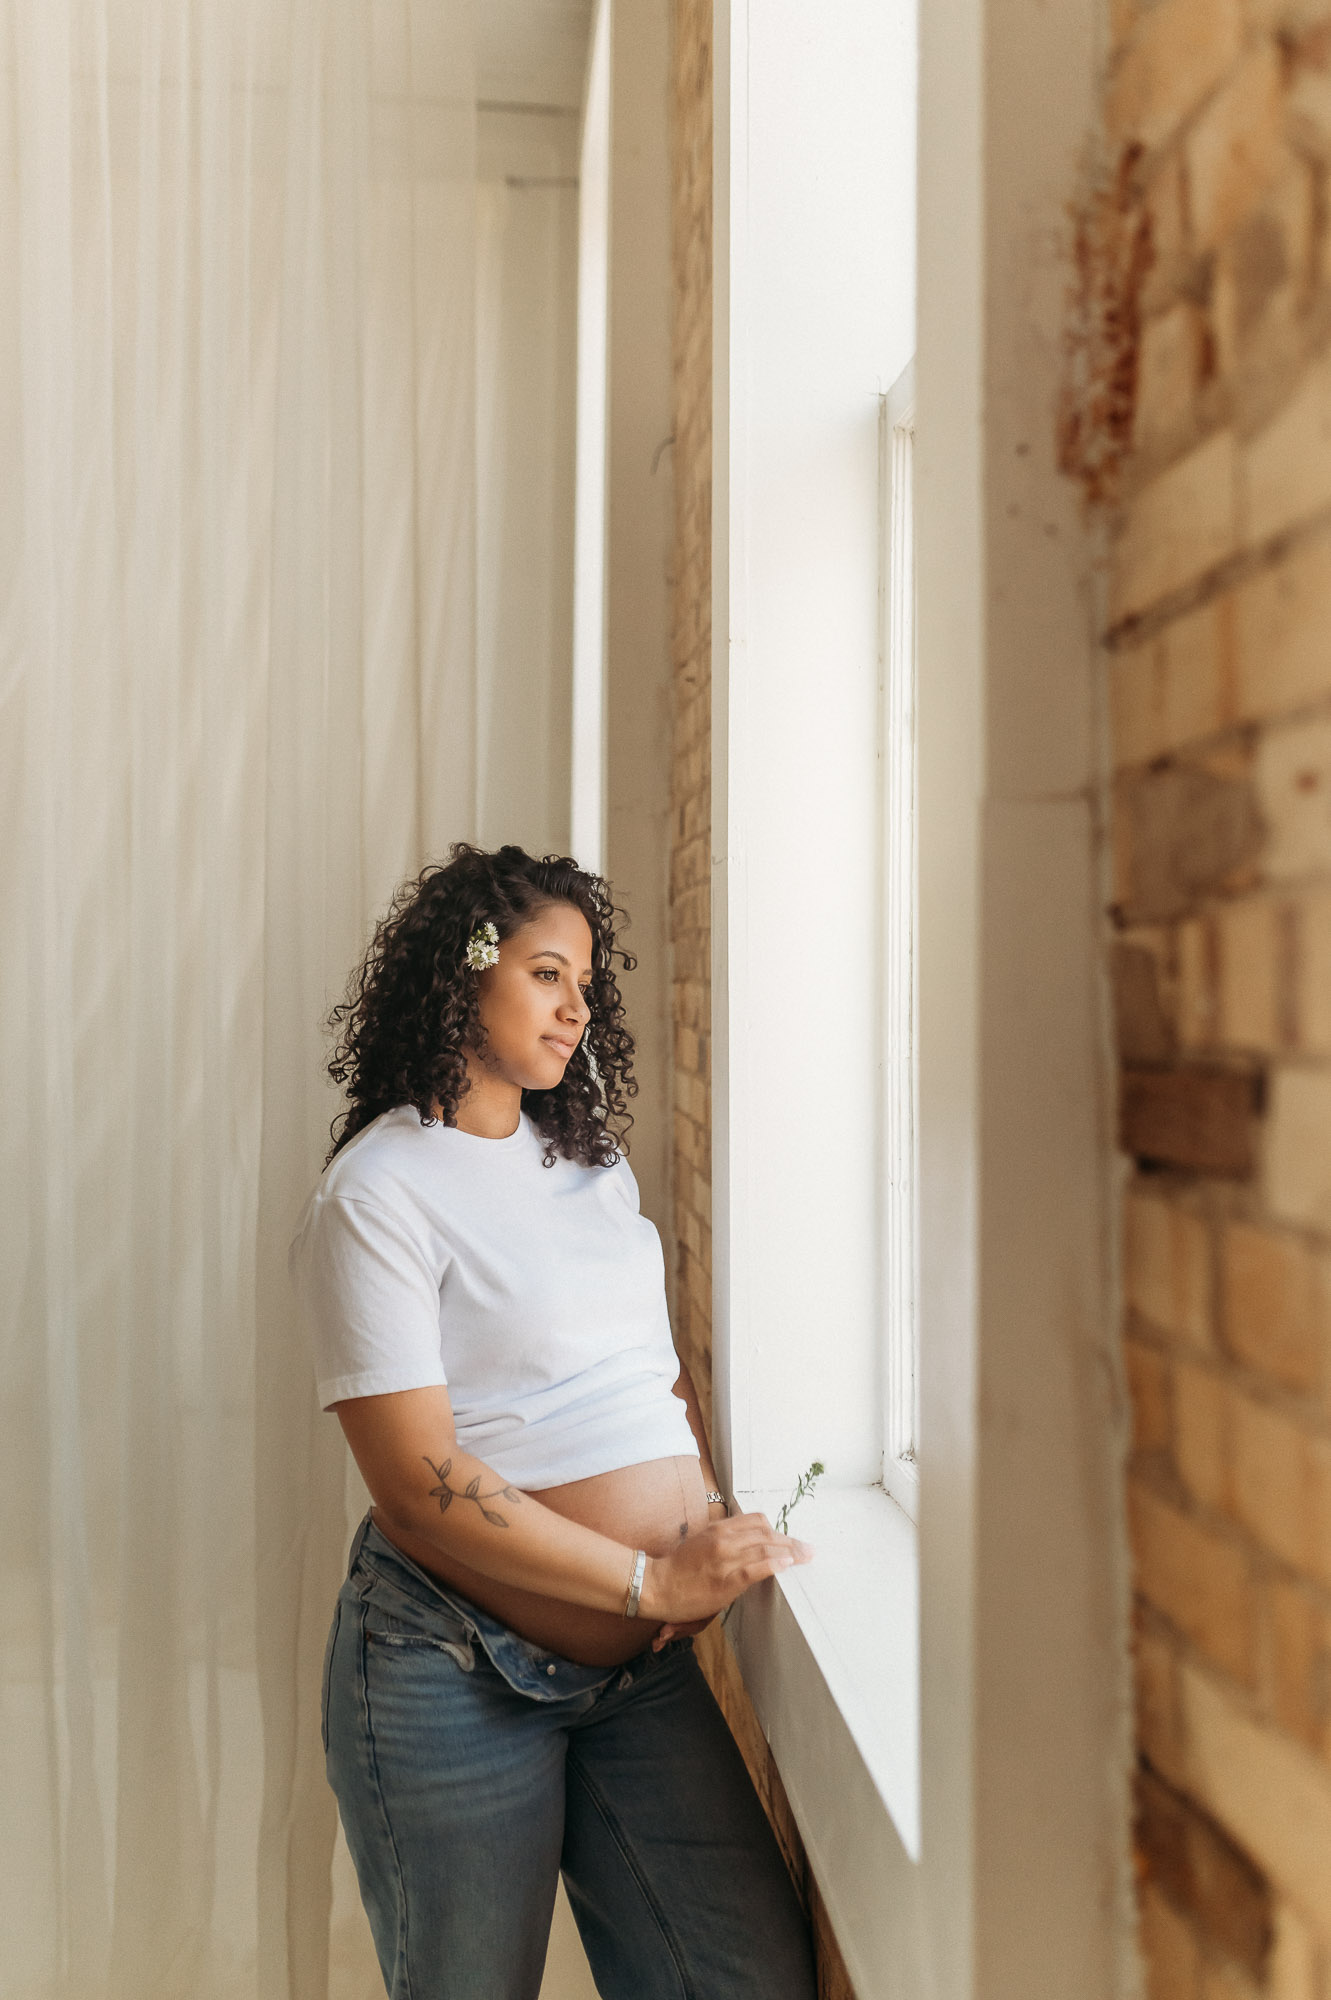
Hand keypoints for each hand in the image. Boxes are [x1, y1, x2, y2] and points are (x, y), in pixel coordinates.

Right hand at [639, 1511, 811, 1639]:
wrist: (657, 1585)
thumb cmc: (677, 1568)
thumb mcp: (701, 1543)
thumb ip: (723, 1539)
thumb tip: (745, 1543)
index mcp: (718, 1528)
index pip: (756, 1520)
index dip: (776, 1529)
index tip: (788, 1539)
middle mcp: (724, 1539)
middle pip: (766, 1533)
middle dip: (790, 1541)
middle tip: (807, 1549)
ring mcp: (725, 1560)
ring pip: (765, 1548)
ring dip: (790, 1552)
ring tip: (805, 1556)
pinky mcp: (725, 1581)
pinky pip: (755, 1569)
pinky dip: (774, 1564)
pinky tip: (787, 1565)